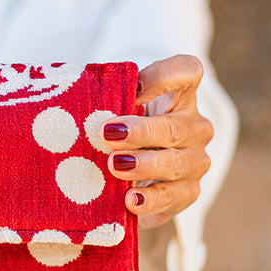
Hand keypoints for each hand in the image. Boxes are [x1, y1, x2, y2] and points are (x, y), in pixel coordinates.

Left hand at [103, 55, 212, 227]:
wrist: (136, 175)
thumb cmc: (123, 132)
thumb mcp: (117, 112)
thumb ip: (106, 104)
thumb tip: (75, 107)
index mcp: (179, 95)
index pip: (186, 71)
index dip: (163, 77)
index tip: (133, 87)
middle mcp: (194, 126)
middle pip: (174, 126)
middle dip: (140, 131)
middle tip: (108, 134)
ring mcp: (195, 160)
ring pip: (174, 162)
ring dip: (143, 164)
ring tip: (115, 165)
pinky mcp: (189, 191)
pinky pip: (172, 196)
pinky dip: (150, 199)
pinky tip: (131, 200)